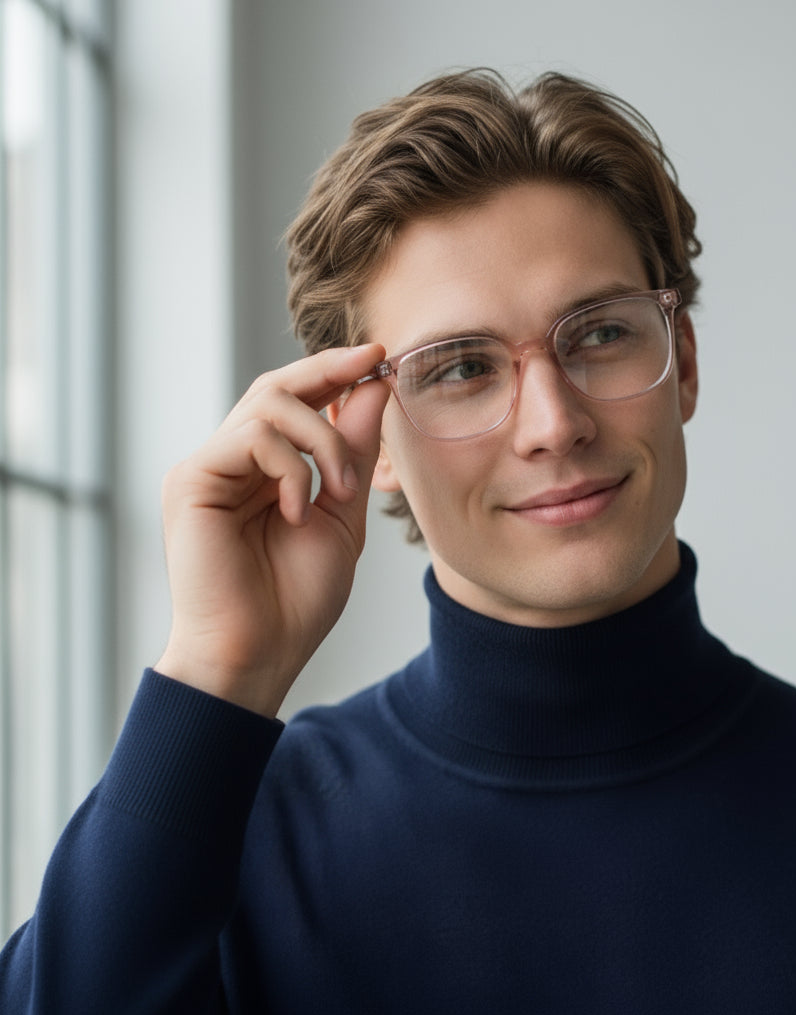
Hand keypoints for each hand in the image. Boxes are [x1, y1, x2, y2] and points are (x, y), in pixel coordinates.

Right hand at [154, 345, 389, 716]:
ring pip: (269, 404)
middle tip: (374, 361)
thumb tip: (373, 387)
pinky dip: (290, 468)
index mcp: (267, 470)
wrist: (261, 651)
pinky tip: (297, 511)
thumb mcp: (342, 513)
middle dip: (330, 370)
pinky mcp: (191, 480)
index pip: (297, 402)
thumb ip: (353, 452)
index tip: (380, 357)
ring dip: (323, 441)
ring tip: (339, 492)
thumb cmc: (298, 597)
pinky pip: (251, 438)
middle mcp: (234, 462)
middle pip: (277, 386)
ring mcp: (210, 468)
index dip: (336, 373)